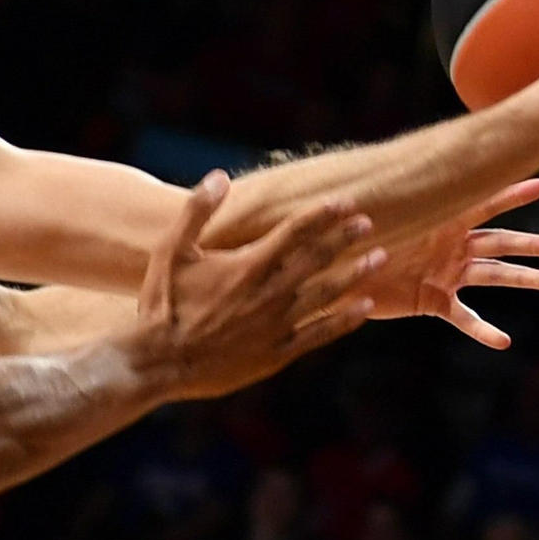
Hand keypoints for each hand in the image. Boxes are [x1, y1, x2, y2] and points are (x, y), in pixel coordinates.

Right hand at [137, 171, 383, 399]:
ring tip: (379, 257)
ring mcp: (276, 326)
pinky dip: (344, 320)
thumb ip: (197, 211)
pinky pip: (319, 335)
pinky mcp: (276, 354)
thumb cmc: (162, 304)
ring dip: (354, 274)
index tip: (344, 201)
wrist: (158, 363)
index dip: (322, 215)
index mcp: (247, 266)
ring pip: (326, 295)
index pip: (294, 232)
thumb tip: (220, 175)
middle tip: (368, 222)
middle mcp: (269, 294)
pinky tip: (364, 307)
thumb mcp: (170, 251)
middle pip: (317, 259)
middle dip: (345, 238)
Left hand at [360, 178, 538, 348]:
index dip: (511, 194)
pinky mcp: (434, 301)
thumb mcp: (373, 217)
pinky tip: (502, 341)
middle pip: (498, 242)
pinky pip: (463, 316)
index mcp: (438, 222)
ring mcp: (446, 274)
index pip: (481, 204)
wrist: (337, 275)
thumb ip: (388, 199)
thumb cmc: (352, 238)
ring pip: (491, 275)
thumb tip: (379, 175)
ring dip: (520, 278)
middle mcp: (449, 246)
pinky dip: (482, 329)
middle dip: (529, 244)